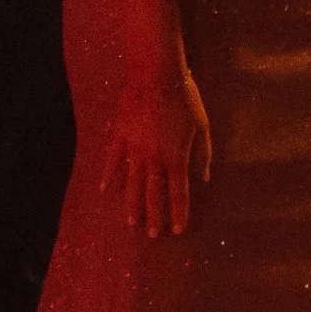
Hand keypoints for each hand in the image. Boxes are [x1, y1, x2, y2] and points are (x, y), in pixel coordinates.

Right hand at [102, 64, 210, 237]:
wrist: (155, 75)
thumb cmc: (183, 98)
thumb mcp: (202, 126)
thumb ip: (203, 154)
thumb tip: (204, 178)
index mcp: (176, 157)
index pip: (179, 193)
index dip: (179, 213)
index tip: (178, 230)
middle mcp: (154, 159)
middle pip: (153, 194)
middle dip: (154, 216)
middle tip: (152, 235)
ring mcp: (134, 150)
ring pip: (132, 184)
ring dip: (132, 205)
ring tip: (131, 222)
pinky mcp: (119, 137)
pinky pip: (112, 161)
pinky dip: (108, 177)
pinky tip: (105, 190)